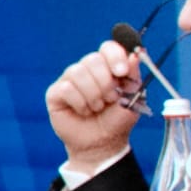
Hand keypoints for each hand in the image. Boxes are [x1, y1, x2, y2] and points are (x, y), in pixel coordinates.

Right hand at [45, 40, 144, 175]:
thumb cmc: (117, 120)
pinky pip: (66, 88)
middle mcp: (88, 69)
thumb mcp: (133, 99)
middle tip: (110, 99)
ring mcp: (70, 79)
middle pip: (93, 59)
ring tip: (97, 108)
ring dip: (93, 95)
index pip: (108, 47)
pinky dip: (80, 103)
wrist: (103, 142)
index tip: (121, 72)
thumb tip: (135, 55)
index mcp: (108, 67)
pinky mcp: (56, 92)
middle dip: (105, 82)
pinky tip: (84, 111)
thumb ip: (133, 77)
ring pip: (78, 72)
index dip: (115, 56)